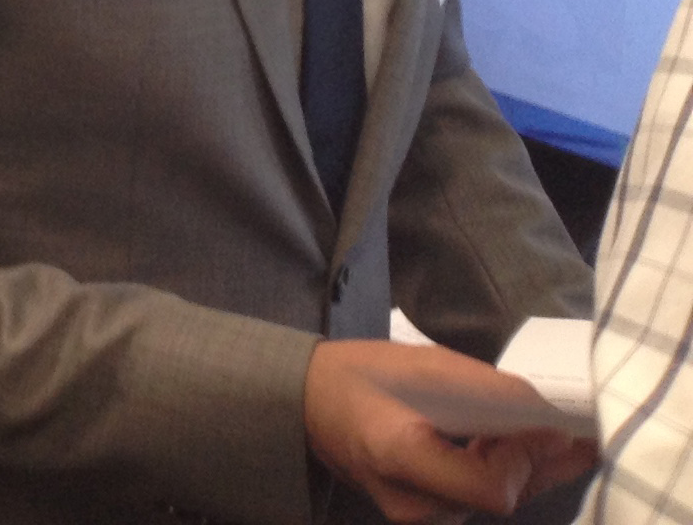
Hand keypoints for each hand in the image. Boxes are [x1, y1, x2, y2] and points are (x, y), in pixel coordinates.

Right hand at [304, 338, 593, 522]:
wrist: (305, 403)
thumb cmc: (358, 374)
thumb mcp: (420, 363)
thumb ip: (484, 387)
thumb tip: (548, 412)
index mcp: (400, 458)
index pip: (491, 488)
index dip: (527, 460)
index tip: (551, 427)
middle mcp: (412, 503)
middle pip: (500, 497)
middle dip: (537, 461)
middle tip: (567, 426)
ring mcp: (417, 517)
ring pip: (495, 502)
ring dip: (525, 468)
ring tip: (544, 432)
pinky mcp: (424, 516)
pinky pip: (478, 500)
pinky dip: (504, 474)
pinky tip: (514, 447)